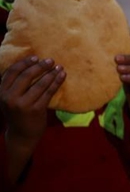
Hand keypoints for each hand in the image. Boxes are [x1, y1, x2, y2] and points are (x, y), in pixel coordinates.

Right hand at [0, 56, 64, 180]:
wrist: (22, 135)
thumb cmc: (18, 113)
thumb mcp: (10, 99)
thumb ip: (14, 85)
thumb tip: (31, 65)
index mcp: (1, 92)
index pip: (12, 72)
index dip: (24, 63)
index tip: (35, 57)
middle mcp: (10, 98)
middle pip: (26, 76)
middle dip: (39, 66)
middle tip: (50, 60)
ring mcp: (23, 104)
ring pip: (39, 84)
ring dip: (51, 74)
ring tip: (59, 67)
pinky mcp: (36, 110)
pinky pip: (48, 92)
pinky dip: (56, 82)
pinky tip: (62, 76)